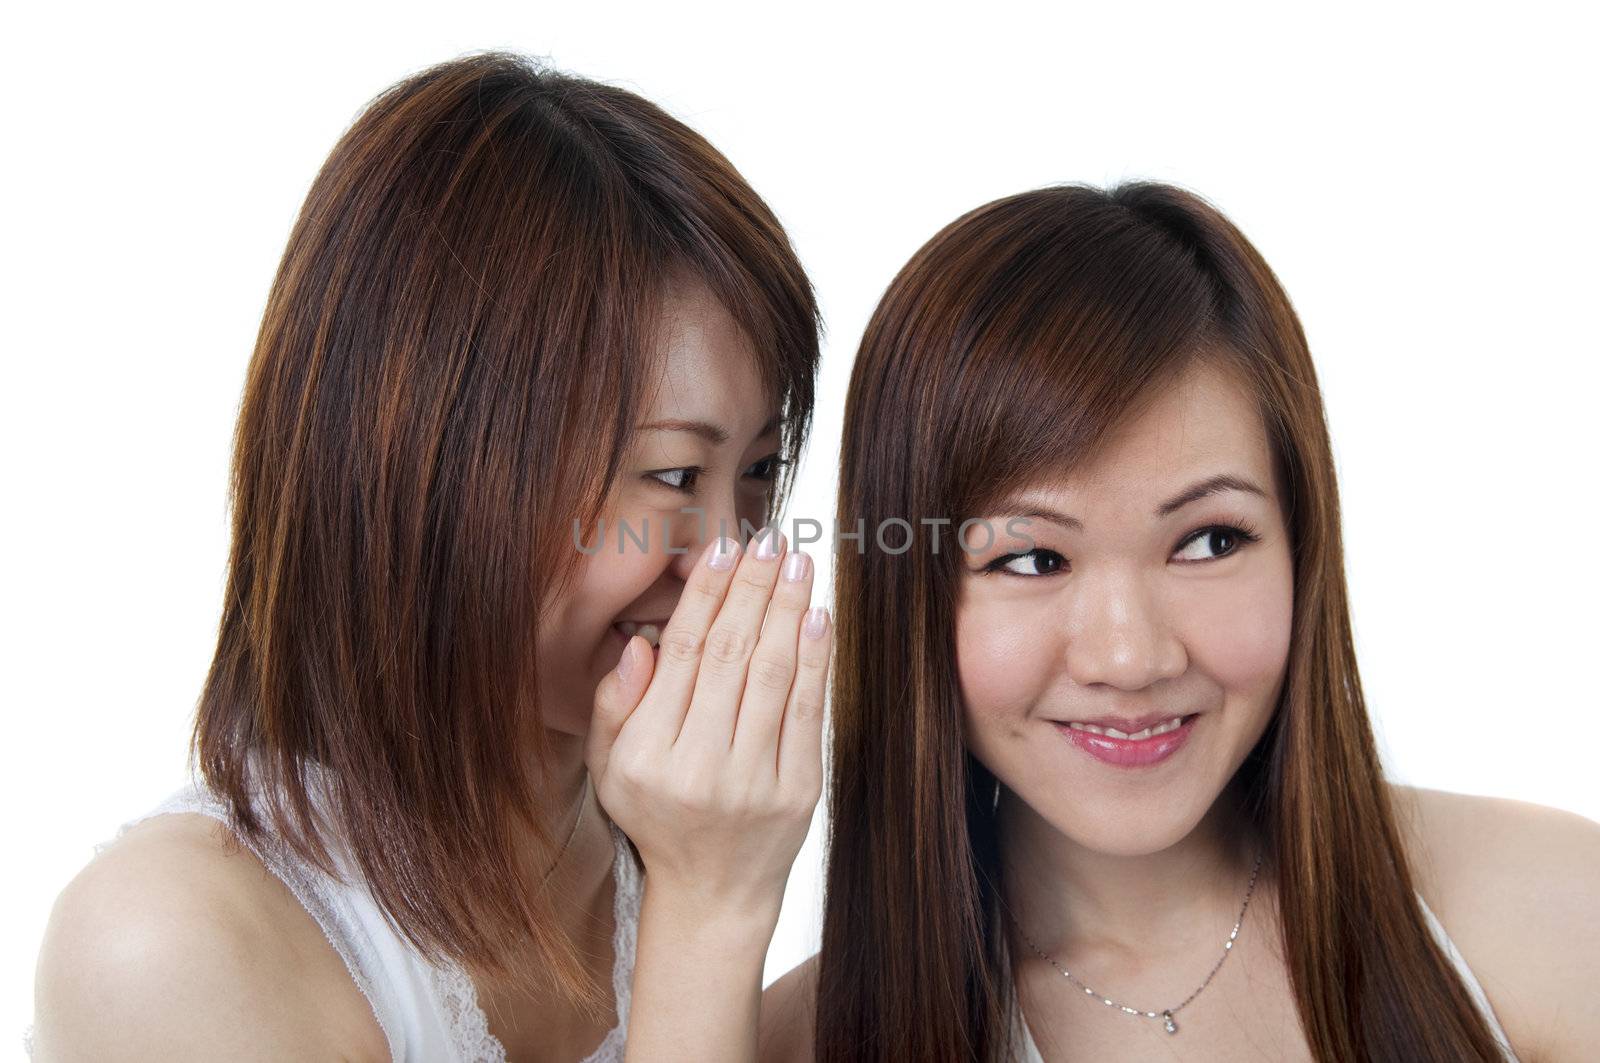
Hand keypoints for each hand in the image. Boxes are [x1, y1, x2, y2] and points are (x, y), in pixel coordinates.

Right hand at [585, 526, 831, 921]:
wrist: (713, 893)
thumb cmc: (658, 817)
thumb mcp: (609, 770)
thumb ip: (615, 705)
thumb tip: (640, 642)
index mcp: (646, 758)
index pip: (682, 656)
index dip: (705, 596)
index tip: (722, 550)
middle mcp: (699, 768)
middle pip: (731, 656)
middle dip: (752, 588)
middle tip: (768, 539)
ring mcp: (753, 781)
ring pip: (773, 675)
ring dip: (787, 610)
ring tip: (796, 562)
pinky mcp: (799, 791)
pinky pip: (809, 711)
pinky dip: (814, 659)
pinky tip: (817, 616)